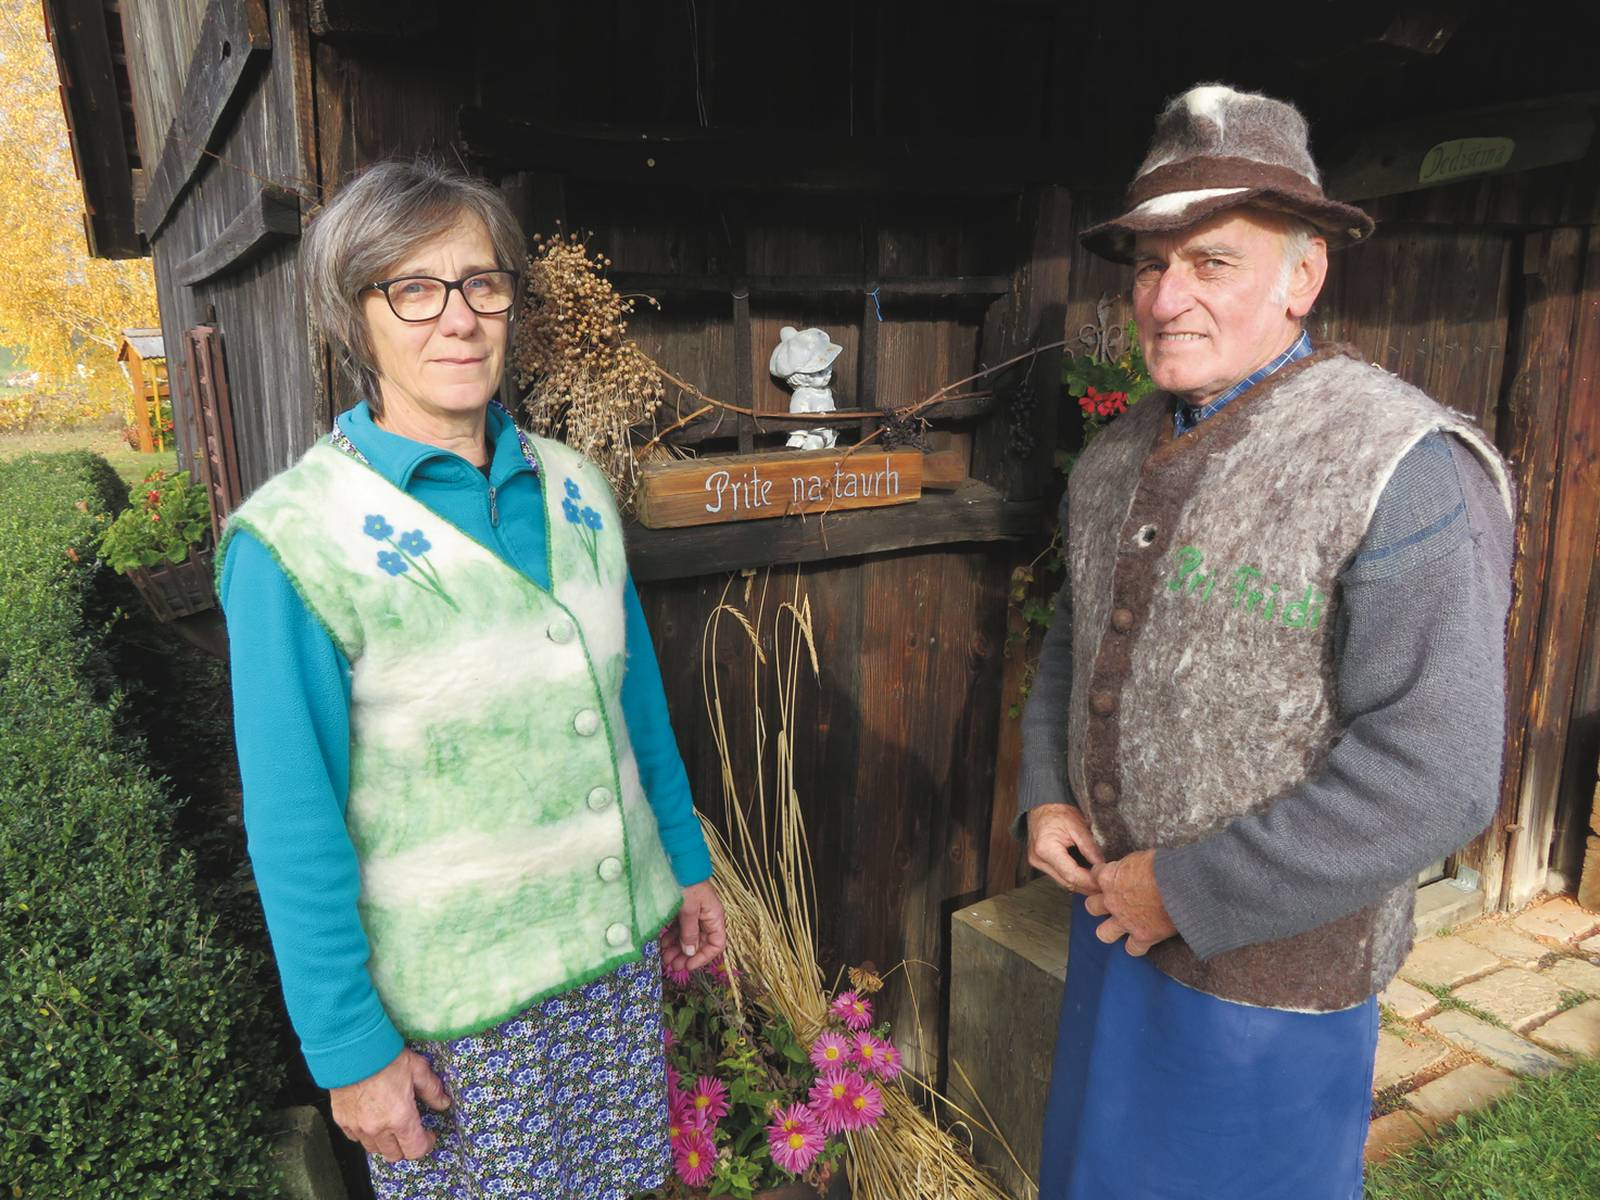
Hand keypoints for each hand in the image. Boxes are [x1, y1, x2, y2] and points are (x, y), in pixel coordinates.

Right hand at [329, 1048, 449, 1161]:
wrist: (351, 1049)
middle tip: (411, 1131)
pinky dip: (366, 1134)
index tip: (429, 1135)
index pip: (415, 1150)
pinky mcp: (342, 1121)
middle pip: (395, 1155)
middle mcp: (378, 1128)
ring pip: (375, 1150)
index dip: (426, 1144)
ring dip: (386, 1142)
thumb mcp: (417, 1068)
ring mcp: (358, 1127)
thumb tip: (443, 1103)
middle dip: (406, 1146)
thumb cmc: (385, 1057)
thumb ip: (432, 1090)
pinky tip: (372, 1119)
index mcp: (400, 1118)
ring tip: (391, 1125)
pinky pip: (356, 1138)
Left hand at [660, 880, 726, 973]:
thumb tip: (690, 952)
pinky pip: (680, 929)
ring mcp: (695, 914)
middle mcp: (707, 917)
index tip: (688, 965)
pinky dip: (672, 938)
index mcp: (714, 917)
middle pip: (700, 943)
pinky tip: (662, 944)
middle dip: (686, 956)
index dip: (704, 958)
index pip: (716, 945)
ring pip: (688, 938)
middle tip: (672, 966)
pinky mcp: (684, 910)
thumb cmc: (687, 884)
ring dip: (677, 949)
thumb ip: (690, 932)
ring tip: (664, 958)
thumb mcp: (689, 910)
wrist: (677, 862)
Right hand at [1027, 803, 1104, 894]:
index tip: (1105, 882)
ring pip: (1063, 882)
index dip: (1090, 881)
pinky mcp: (1040, 864)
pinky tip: (1086, 878)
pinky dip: (1073, 878)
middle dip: (1088, 887)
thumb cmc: (1057, 811)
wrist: (1042, 806)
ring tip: (1099, 884)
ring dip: (1081, 885)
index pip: (1071, 874)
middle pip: (1067, 882)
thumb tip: (1102, 866)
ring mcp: (1037, 863)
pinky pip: (1059, 876)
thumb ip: (1090, 847)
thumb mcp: (1077, 825)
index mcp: (1046, 849)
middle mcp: (1038, 860)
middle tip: (1106, 887)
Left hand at [1084, 850, 1177, 955]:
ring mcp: (1124, 921)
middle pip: (1091, 906)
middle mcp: (1112, 901)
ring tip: (1122, 926)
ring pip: (1103, 933)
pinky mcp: (1142, 936)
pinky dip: (1137, 946)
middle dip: (1100, 905)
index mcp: (1109, 877)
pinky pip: (1132, 949)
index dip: (1102, 876)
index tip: (1110, 878)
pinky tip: (1143, 940)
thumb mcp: (1140, 857)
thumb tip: (1131, 869)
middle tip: (1112, 903)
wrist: (1182, 886)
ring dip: (1111, 930)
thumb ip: (1128, 866)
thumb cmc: (1164, 866)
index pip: (1094, 876)